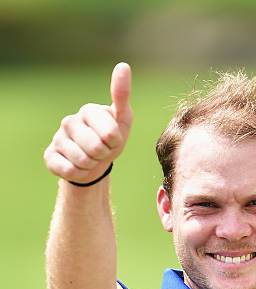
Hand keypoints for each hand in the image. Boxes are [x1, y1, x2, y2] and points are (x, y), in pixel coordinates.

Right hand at [44, 62, 132, 183]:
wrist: (94, 164)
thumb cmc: (110, 140)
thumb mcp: (123, 120)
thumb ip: (122, 96)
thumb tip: (123, 65)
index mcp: (89, 110)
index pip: (110, 134)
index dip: (115, 143)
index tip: (113, 140)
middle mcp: (69, 121)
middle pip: (95, 148)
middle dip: (103, 155)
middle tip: (101, 152)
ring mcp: (58, 138)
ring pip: (82, 161)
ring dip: (91, 165)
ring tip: (90, 159)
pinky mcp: (49, 156)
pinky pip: (68, 170)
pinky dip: (78, 173)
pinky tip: (77, 167)